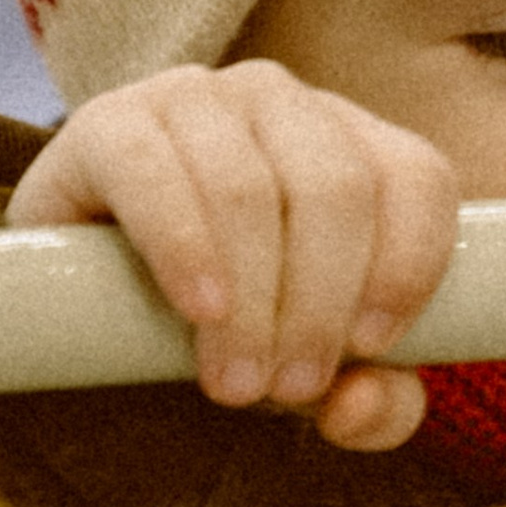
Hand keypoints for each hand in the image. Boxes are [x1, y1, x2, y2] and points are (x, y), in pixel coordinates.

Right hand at [5, 62, 456, 449]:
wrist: (89, 297)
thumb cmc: (228, 324)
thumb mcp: (311, 371)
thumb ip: (370, 405)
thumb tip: (360, 406)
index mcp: (350, 145)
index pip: (416, 176)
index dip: (406, 264)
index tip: (370, 348)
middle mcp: (281, 105)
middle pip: (336, 188)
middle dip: (319, 304)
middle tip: (288, 387)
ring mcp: (195, 99)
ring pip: (249, 189)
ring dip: (251, 301)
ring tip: (234, 381)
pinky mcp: (110, 122)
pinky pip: (156, 172)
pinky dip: (184, 246)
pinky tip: (199, 307)